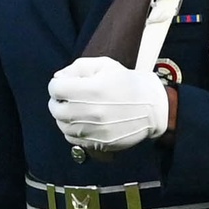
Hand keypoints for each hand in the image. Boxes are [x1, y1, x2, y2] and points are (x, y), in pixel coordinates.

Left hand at [47, 56, 170, 151]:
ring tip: (76, 109)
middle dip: (58, 101)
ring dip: (64, 116)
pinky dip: (73, 130)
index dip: (58, 84)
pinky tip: (83, 122)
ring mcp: (95, 130)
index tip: (66, 84)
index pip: (55, 88)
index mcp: (91, 89)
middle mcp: (90, 112)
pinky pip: (73, 139)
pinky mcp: (99, 143)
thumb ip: (77, 68)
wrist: (153, 107)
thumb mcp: (104, 65)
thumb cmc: (127, 82)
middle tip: (69, 97)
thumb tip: (57, 78)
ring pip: (62, 125)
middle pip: (55, 109)